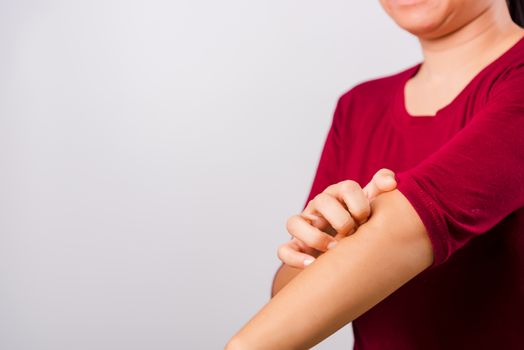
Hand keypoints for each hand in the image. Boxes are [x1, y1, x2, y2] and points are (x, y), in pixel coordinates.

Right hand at [277, 168, 396, 267]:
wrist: (344, 250)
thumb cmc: (358, 224)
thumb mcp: (369, 206)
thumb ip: (380, 189)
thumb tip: (391, 182)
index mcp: (338, 195)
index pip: (346, 187)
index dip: (359, 203)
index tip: (367, 219)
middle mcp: (318, 207)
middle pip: (321, 201)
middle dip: (340, 219)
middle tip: (352, 233)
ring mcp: (304, 226)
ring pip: (295, 223)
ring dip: (315, 236)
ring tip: (334, 248)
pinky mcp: (295, 247)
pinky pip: (284, 250)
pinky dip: (295, 258)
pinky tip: (312, 265)